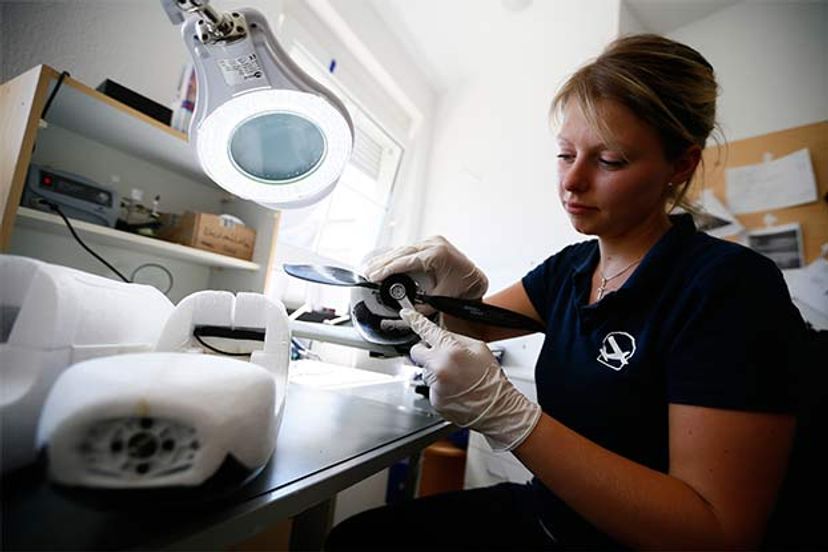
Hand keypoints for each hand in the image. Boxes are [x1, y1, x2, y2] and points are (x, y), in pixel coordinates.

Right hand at [364, 236, 488, 301]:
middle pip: (402, 252)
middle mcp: (434, 244)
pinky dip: (396, 257)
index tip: (375, 275)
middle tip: (367, 271)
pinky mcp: (430, 244)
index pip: (406, 260)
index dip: (388, 268)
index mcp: (438, 255)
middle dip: (383, 262)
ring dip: (387, 259)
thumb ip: (421, 304)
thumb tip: (405, 310)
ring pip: (404, 249)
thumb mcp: (442, 298)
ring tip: (372, 267)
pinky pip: (409, 249)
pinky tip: (385, 262)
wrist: (476, 280)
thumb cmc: (464, 287)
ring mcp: (432, 242)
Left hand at [401, 309, 540, 451]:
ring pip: (425, 371)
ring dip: (437, 372)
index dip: (414, 319)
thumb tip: (442, 336)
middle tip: (443, 358)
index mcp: (451, 350)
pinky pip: (431, 388)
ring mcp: (435, 386)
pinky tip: (456, 390)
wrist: (497, 409)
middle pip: (416, 352)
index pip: (426, 330)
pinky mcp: (434, 400)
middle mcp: (439, 368)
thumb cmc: (491, 380)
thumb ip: (456, 339)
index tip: (405, 314)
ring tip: (458, 379)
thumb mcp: (480, 349)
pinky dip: (441, 388)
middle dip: (426, 352)